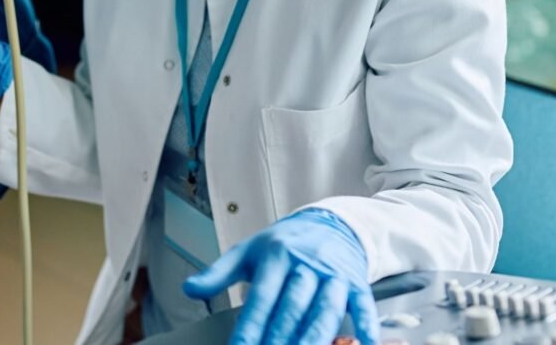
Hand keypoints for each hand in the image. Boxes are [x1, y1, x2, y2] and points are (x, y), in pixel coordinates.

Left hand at [183, 208, 377, 344]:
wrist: (328, 222)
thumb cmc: (283, 243)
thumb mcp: (247, 251)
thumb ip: (218, 273)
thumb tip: (189, 289)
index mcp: (274, 256)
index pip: (260, 297)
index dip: (250, 327)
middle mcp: (304, 264)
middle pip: (292, 307)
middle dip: (280, 339)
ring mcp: (332, 274)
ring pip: (324, 310)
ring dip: (314, 338)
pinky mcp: (355, 282)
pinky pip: (362, 304)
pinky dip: (366, 324)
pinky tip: (364, 342)